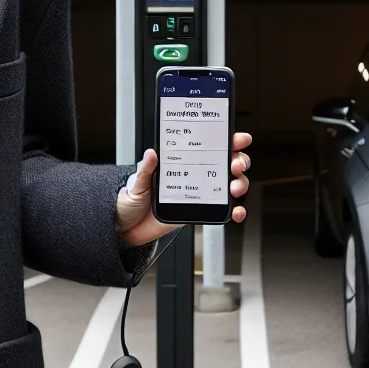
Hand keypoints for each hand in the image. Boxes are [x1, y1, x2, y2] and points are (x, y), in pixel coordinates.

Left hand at [115, 131, 252, 246]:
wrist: (128, 227)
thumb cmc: (132, 201)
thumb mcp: (137, 183)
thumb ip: (146, 169)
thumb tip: (151, 153)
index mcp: (182, 162)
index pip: (209, 146)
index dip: (228, 141)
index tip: (238, 139)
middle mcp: (196, 175)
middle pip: (227, 163)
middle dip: (239, 161)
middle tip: (235, 165)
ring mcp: (202, 193)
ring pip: (231, 184)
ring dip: (240, 184)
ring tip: (235, 188)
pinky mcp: (202, 211)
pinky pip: (224, 209)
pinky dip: (236, 211)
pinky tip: (237, 212)